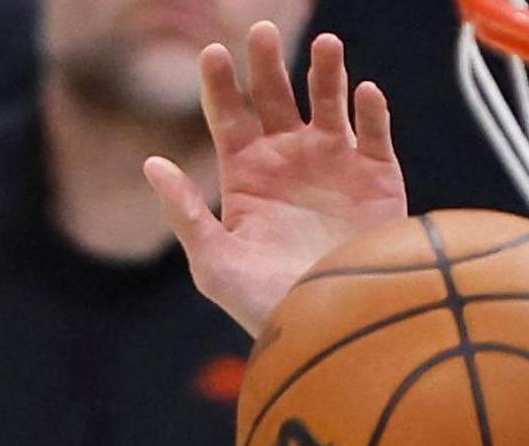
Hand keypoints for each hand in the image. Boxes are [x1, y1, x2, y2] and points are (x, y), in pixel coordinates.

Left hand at [143, 25, 407, 341]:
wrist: (331, 332)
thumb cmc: (266, 306)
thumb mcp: (215, 263)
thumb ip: (187, 213)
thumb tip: (152, 164)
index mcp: (246, 175)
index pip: (228, 116)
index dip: (220, 83)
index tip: (212, 52)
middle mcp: (289, 160)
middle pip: (275, 96)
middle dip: (268, 63)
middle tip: (262, 31)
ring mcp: (335, 165)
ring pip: (329, 102)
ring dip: (327, 72)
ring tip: (326, 44)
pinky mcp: (377, 178)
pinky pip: (375, 133)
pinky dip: (372, 112)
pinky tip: (365, 93)